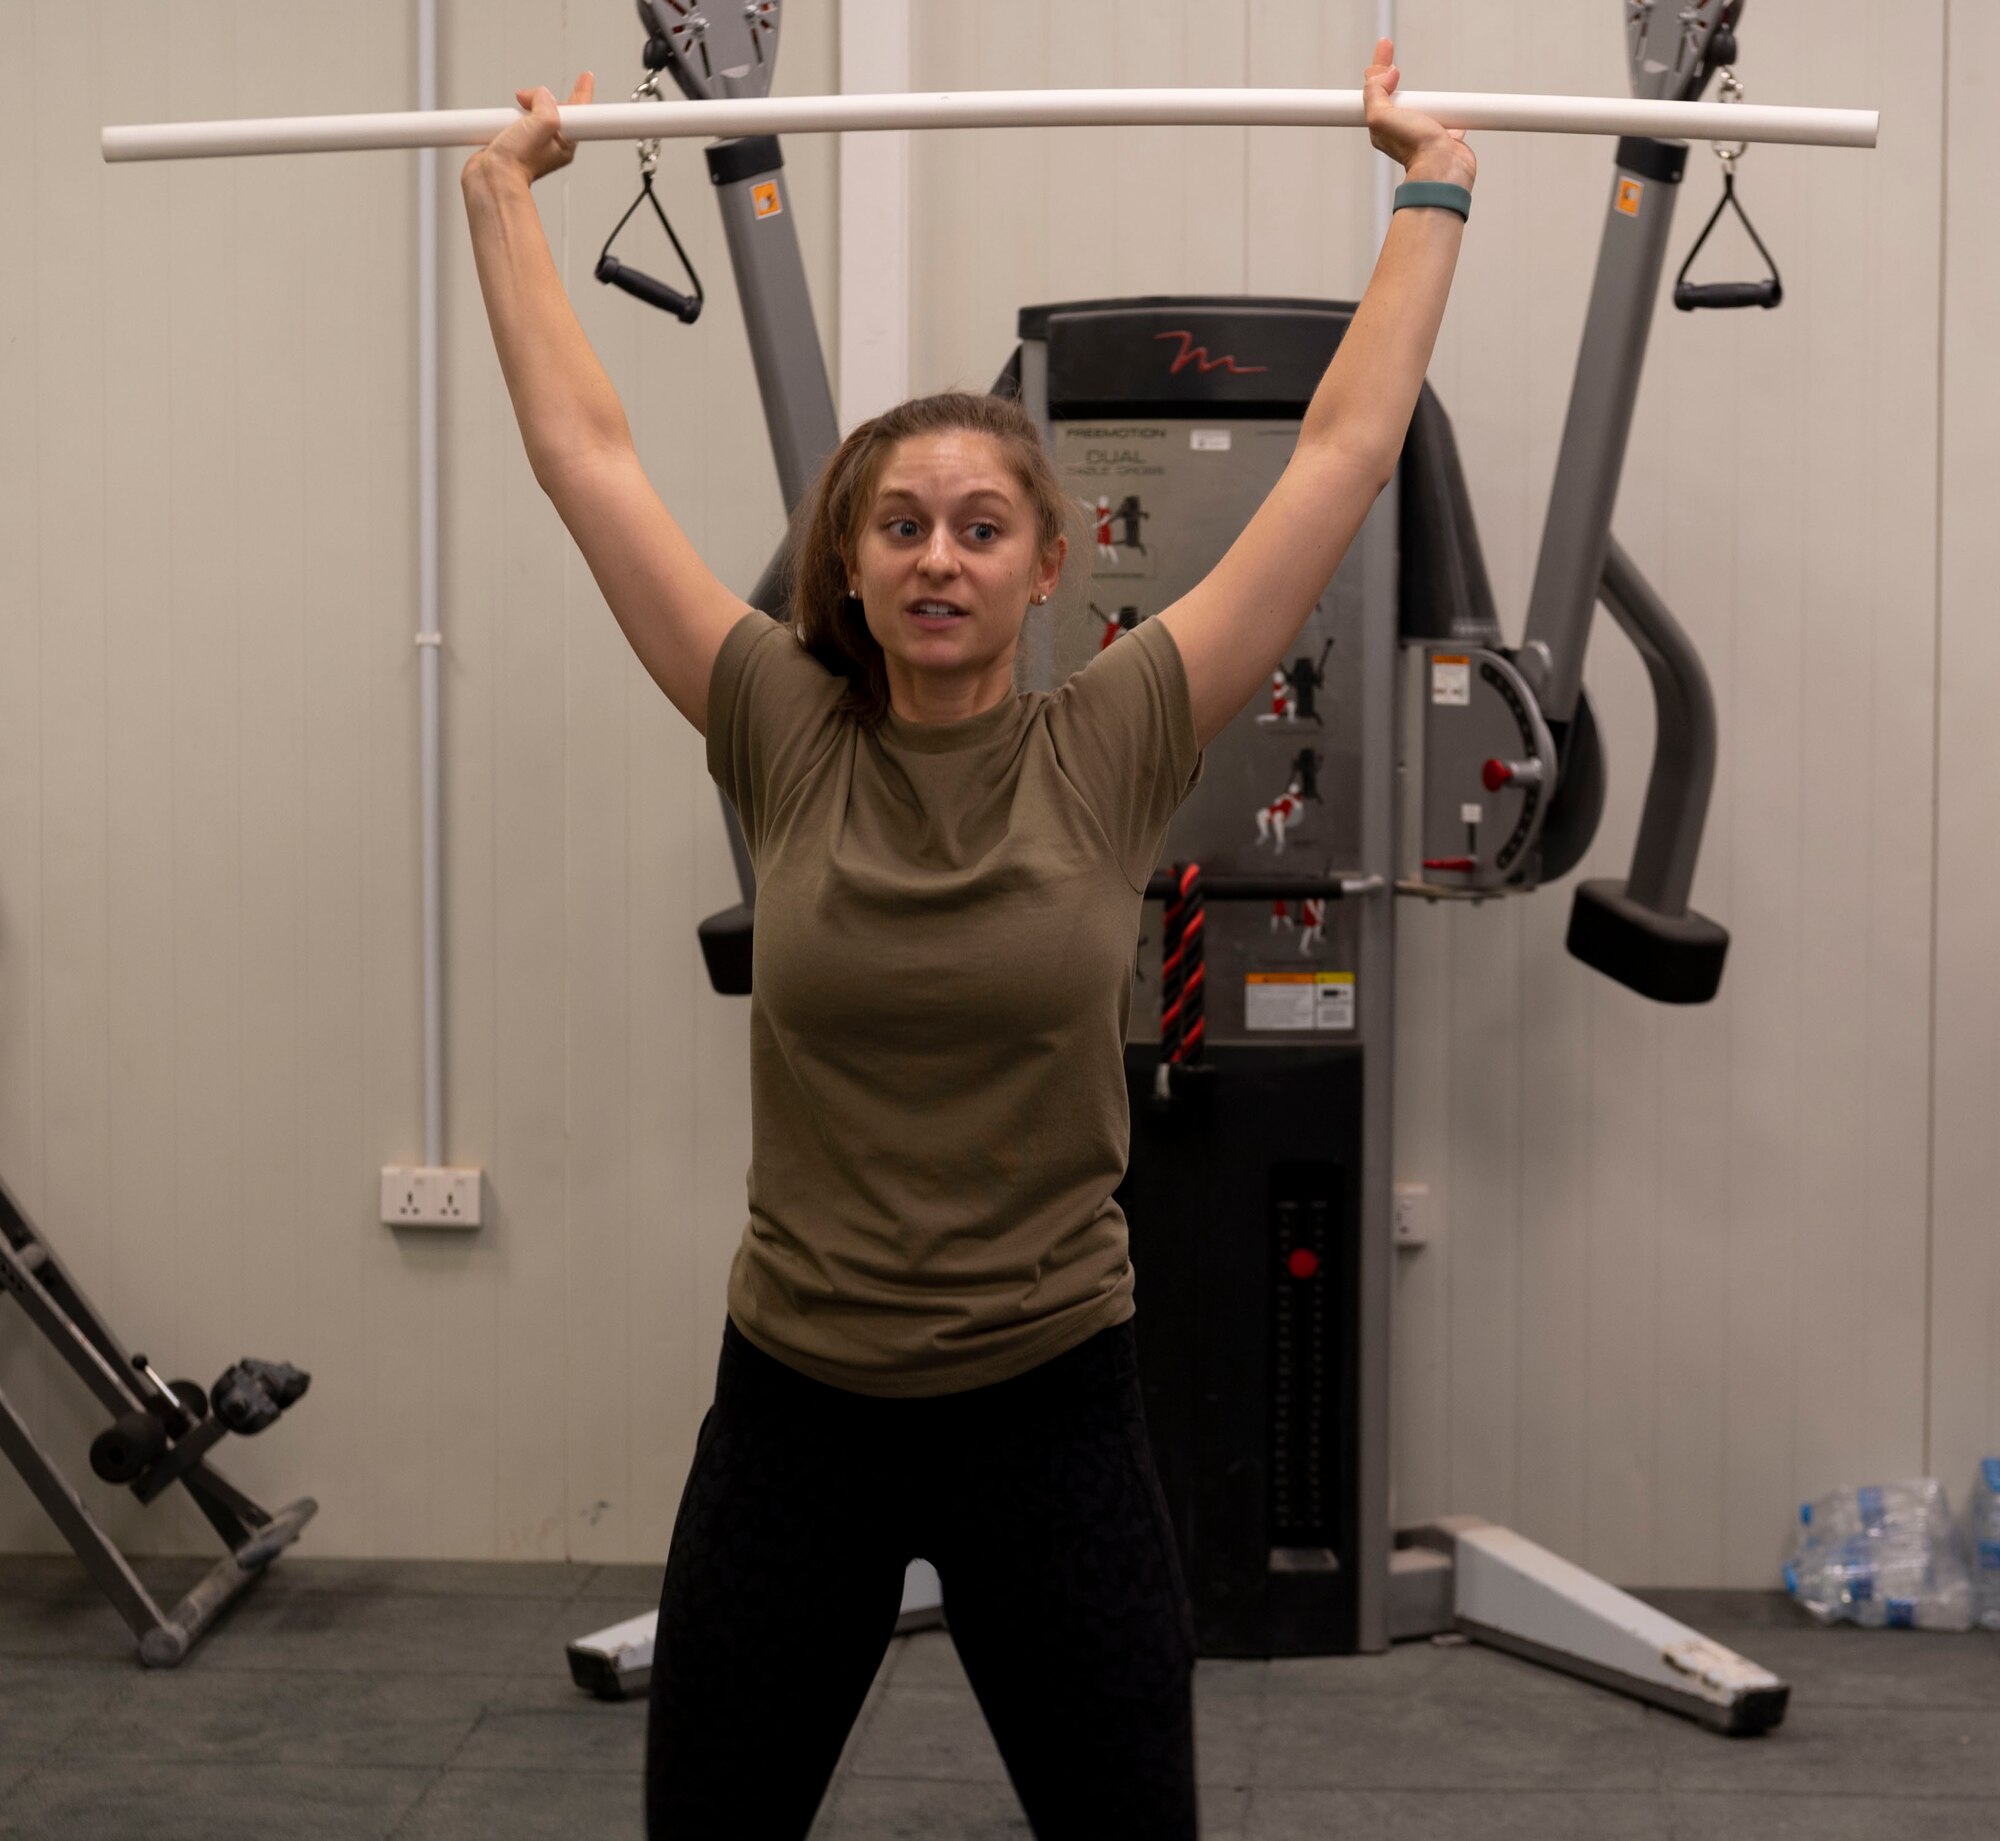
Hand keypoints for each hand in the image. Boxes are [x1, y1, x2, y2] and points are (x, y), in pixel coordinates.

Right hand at [462, 71, 594, 188]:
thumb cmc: (517, 161)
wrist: (490, 177)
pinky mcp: (515, 141)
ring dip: (522, 107)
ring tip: (513, 113)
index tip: (586, 77)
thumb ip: (546, 103)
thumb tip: (540, 94)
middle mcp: (551, 143)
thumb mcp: (541, 124)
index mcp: (565, 143)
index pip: (579, 113)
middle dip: (540, 98)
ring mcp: (533, 143)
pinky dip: (509, 116)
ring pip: (533, 112)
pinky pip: (516, 120)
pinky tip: (503, 121)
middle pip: (553, 108)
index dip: (581, 93)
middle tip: (525, 99)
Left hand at [1363, 39, 1475, 189]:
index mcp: (1383, 125)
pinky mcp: (1444, 135)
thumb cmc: (1414, 147)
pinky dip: (1450, 111)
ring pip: (1420, 104)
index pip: (1376, 89)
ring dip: (1423, 94)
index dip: (1379, 68)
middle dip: (1391, 75)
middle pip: (1395, 93)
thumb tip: (1385, 74)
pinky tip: (1450, 110)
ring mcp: (1423, 131)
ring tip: (1417, 83)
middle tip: (1389, 53)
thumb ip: (1375, 93)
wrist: (1444, 166)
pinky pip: (1446, 116)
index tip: (1385, 47)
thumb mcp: (1381, 117)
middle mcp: (1401, 128)